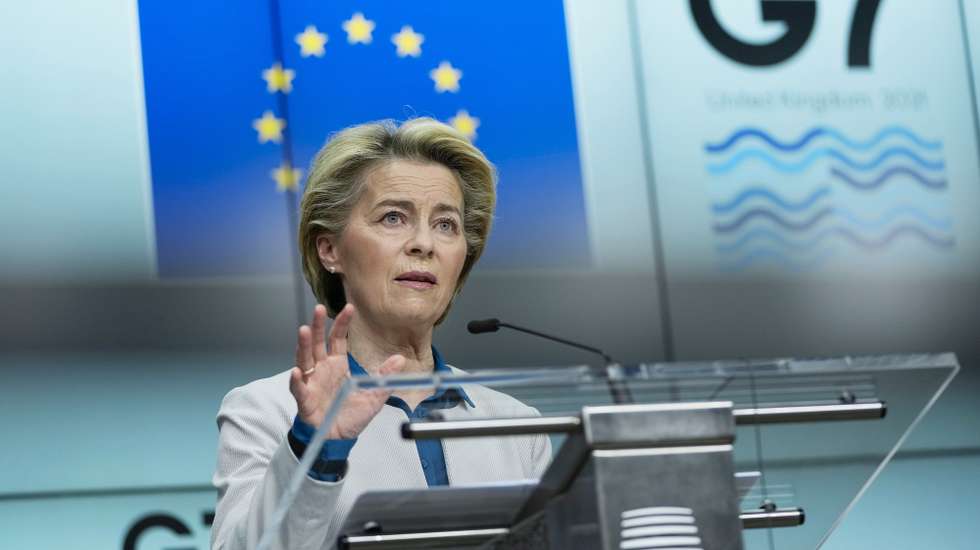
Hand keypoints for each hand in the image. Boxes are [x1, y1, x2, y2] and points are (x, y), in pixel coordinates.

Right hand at [289, 304, 405, 438]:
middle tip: (319, 309)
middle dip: (318, 326)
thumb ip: (384, 376)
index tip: (349, 308)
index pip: (338, 339)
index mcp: (338, 365)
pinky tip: (297, 372)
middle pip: (318, 343)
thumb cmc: (351, 415)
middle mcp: (322, 370)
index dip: (342, 324)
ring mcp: (311, 383)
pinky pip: (299, 388)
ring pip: (304, 359)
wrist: (338, 439)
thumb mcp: (374, 395)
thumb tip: (400, 358)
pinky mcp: (305, 400)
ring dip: (304, 345)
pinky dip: (297, 380)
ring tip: (304, 330)